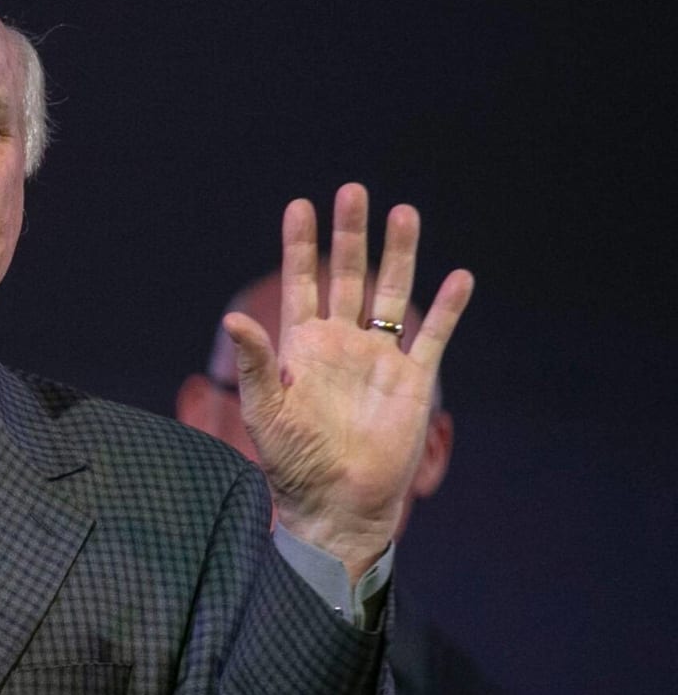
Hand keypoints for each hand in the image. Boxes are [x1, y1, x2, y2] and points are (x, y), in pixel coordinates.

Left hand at [224, 183, 473, 579]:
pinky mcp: (413, 381)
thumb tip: (233, 320)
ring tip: (404, 212)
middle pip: (350, 277)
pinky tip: (460, 276)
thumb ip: (254, 364)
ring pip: (393, 295)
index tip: (300, 205)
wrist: (338, 503)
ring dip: (400, 255)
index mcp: (303, 346)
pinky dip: (448, 308)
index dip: (300, 246)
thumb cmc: (293, 463)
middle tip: (353, 191)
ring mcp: (379, 360)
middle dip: (352, 235)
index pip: (302, 283)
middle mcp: (343, 344)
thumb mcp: (266, 411)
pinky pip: (432, 337)